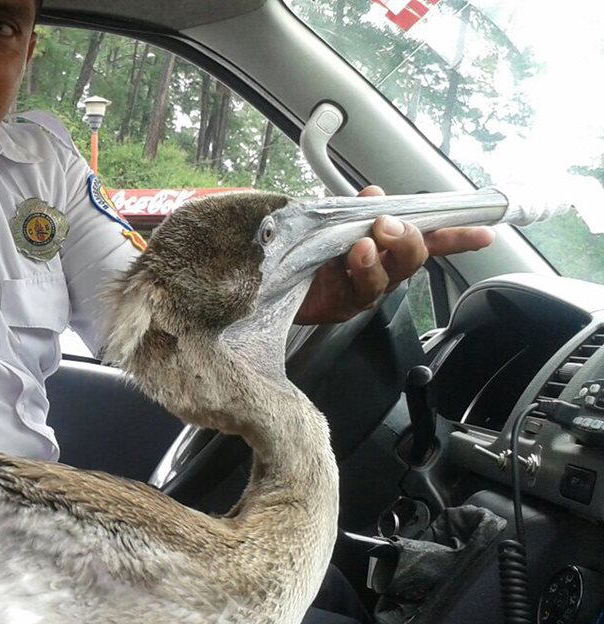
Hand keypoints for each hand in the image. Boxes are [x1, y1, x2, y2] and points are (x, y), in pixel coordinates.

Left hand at [293, 185, 493, 324]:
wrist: (266, 276)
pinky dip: (353, 272)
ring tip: (363, 244)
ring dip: (379, 258)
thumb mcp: (332, 219)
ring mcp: (361, 290)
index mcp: (384, 247)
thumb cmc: (303, 248)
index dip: (456, 237)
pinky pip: (354, 291)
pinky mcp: (339, 306)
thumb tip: (375, 191)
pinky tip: (348, 258)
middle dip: (407, 240)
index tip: (484, 234)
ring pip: (385, 278)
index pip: (426, 240)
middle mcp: (379, 269)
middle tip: (389, 226)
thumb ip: (356, 207)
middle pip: (411, 259)